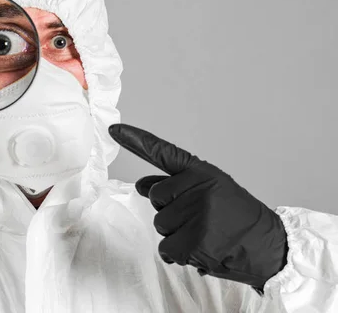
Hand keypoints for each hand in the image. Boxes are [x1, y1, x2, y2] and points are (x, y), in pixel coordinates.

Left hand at [108, 123, 287, 291]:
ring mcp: (196, 212)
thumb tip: (141, 185)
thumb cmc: (236, 217)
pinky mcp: (195, 239)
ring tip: (205, 234)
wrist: (269, 246)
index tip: (113, 129)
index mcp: (201, 172)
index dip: (136, 139)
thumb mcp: (210, 191)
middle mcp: (198, 186)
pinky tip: (201, 249)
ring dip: (176, 234)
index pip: (162, 151)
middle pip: (155, 197)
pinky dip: (178, 254)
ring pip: (160, 224)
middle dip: (170, 210)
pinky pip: (166, 248)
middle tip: (200, 218)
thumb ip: (175, 185)